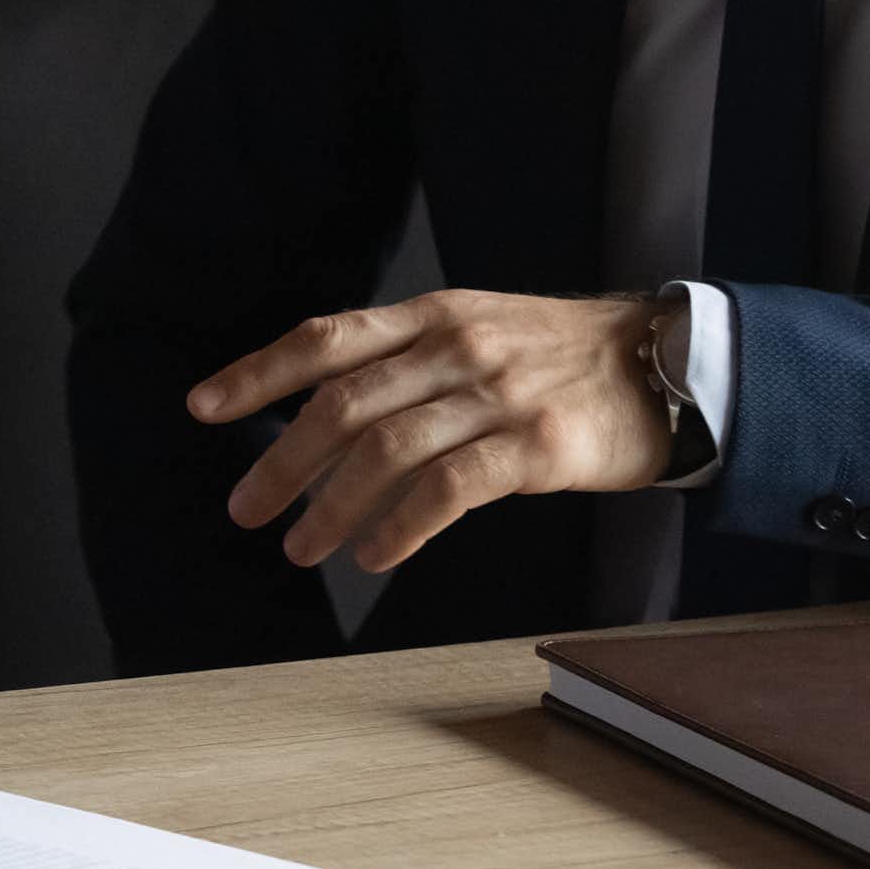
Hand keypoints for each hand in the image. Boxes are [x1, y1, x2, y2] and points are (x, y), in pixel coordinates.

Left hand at [187, 290, 671, 574]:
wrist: (667, 362)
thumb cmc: (556, 357)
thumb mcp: (474, 330)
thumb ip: (404, 361)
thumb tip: (320, 410)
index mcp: (428, 314)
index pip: (322, 339)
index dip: (256, 373)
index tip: (202, 408)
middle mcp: (453, 345)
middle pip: (341, 403)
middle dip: (281, 460)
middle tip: (244, 508)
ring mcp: (495, 394)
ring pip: (385, 449)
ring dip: (329, 504)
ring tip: (299, 546)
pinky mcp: (537, 445)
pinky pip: (450, 489)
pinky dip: (400, 525)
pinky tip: (373, 554)